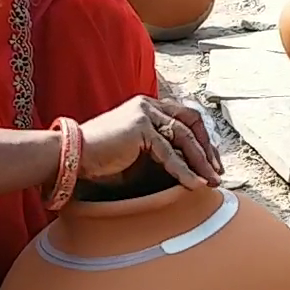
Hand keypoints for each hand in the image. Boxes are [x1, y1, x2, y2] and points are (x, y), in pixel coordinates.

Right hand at [78, 96, 223, 189]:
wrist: (71, 156)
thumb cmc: (99, 159)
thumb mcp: (137, 154)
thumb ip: (160, 154)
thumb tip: (188, 171)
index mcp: (147, 107)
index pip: (184, 118)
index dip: (202, 140)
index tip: (210, 163)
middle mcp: (148, 105)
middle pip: (191, 122)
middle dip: (207, 149)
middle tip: (218, 171)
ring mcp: (145, 113)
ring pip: (184, 137)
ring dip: (201, 161)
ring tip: (212, 181)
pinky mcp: (141, 128)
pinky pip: (170, 153)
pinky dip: (185, 171)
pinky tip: (195, 184)